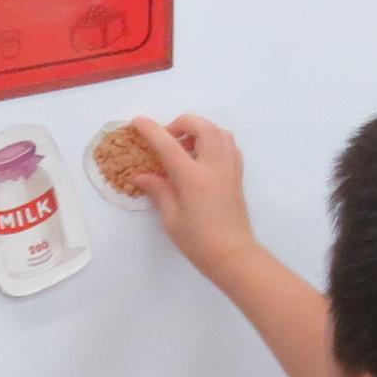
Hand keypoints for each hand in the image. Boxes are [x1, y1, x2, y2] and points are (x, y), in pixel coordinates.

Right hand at [129, 114, 256, 274]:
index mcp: (193, 177)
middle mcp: (214, 166)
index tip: (138, 121)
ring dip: (200, 130)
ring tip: (186, 147)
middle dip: (181, 123)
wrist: (233, 255)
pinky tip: (203, 157)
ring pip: (219, 131)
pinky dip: (215, 141)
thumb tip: (141, 176)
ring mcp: (230, 168)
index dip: (151, 130)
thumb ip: (159, 191)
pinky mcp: (238, 175)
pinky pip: (229, 145)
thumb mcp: (171, 218)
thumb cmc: (198, 241)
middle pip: (201, 126)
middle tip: (168, 139)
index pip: (168, 144)